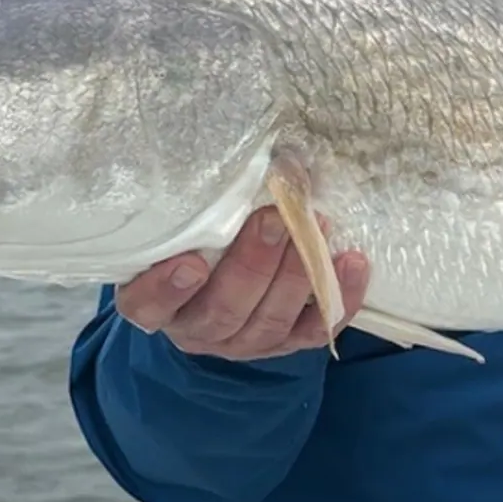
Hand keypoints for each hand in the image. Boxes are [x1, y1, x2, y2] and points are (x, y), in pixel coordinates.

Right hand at [114, 206, 369, 358]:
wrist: (218, 285)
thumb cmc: (194, 242)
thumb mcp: (182, 226)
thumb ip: (195, 207)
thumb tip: (247, 157)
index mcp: (156, 304)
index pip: (149, 306)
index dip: (167, 289)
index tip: (190, 262)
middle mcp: (196, 329)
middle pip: (223, 310)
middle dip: (253, 264)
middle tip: (275, 218)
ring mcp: (242, 343)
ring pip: (270, 322)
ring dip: (297, 274)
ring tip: (316, 227)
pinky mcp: (284, 344)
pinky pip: (314, 332)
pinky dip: (339, 299)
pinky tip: (353, 262)